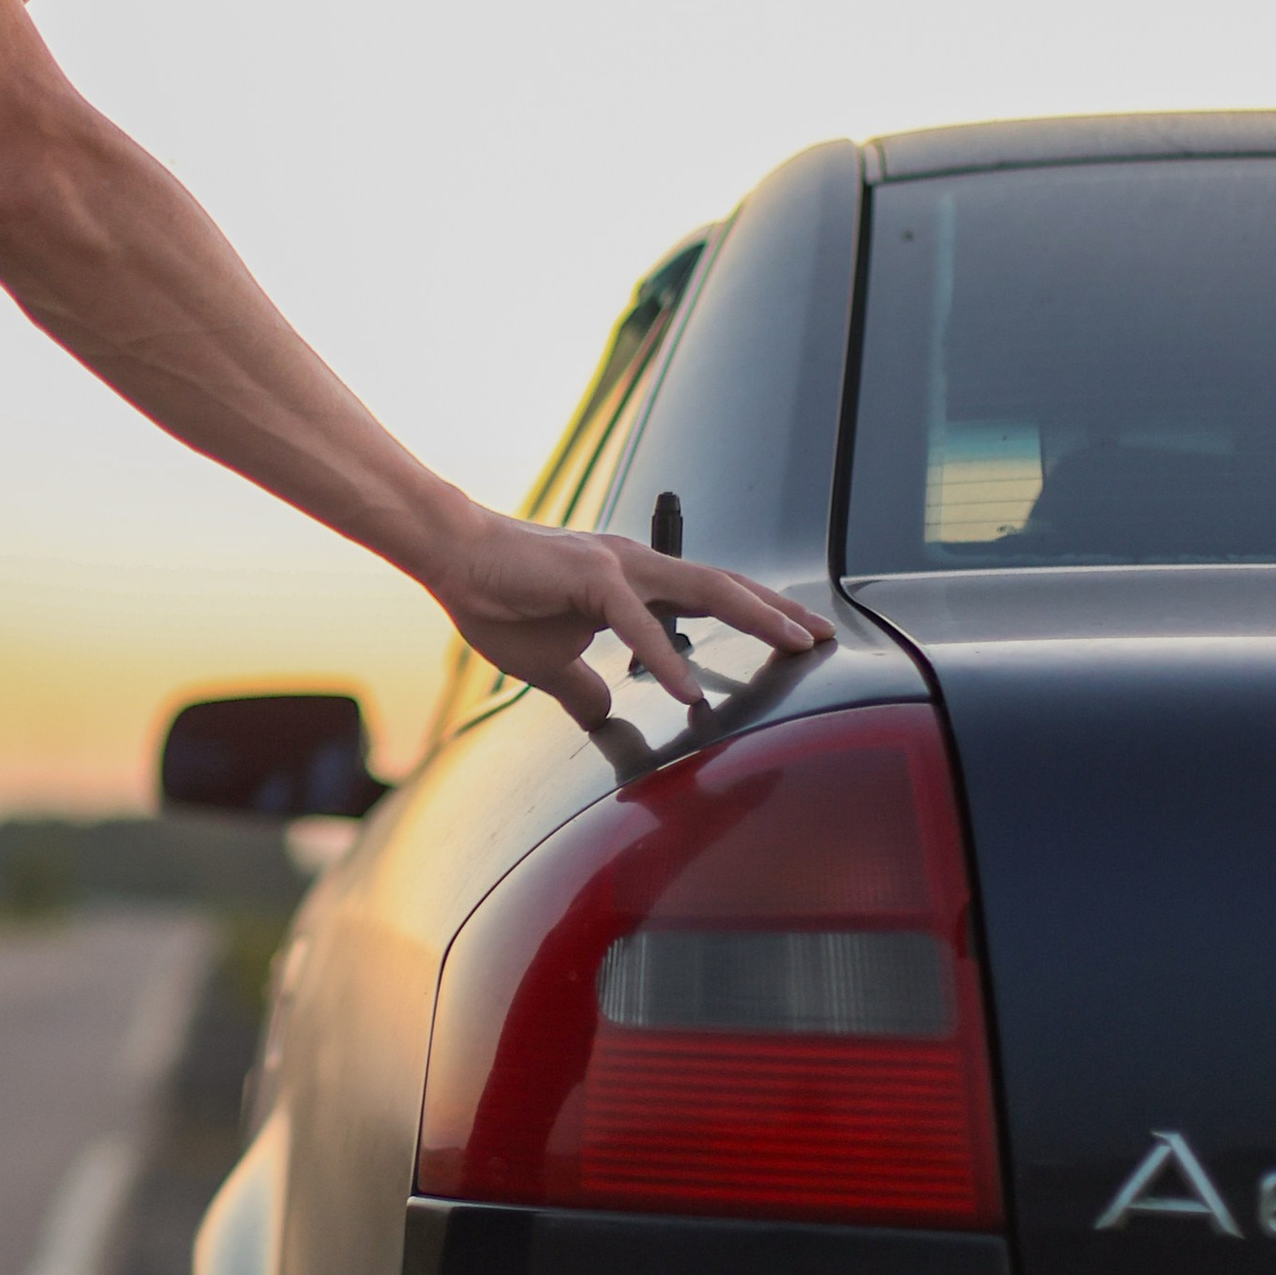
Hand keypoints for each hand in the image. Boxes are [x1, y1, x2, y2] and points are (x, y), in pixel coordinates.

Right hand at [433, 511, 833, 729]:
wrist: (450, 557)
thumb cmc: (495, 600)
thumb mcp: (550, 663)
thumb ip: (584, 690)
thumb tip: (603, 717)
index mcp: (632, 581)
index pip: (711, 596)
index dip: (757, 615)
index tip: (796, 637)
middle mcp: (637, 566)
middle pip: (727, 586)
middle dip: (780, 612)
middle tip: (824, 637)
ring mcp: (619, 568)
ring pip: (706, 590)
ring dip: (756, 617)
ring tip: (795, 644)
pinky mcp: (591, 580)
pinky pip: (640, 626)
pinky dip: (667, 657)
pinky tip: (688, 690)